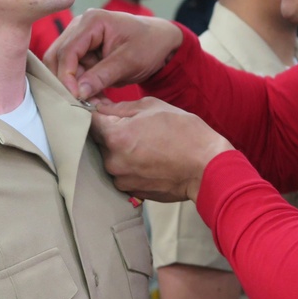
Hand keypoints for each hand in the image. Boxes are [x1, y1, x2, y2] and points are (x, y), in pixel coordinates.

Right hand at [43, 9, 183, 99]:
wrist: (161, 42)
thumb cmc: (150, 45)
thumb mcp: (129, 62)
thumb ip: (102, 76)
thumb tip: (78, 93)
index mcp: (93, 21)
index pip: (68, 51)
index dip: (67, 76)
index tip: (74, 98)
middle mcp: (80, 25)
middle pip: (57, 56)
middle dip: (64, 80)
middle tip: (75, 102)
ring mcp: (79, 37)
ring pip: (61, 64)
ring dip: (71, 83)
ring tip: (86, 100)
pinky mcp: (82, 50)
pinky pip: (72, 69)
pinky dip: (77, 83)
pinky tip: (88, 95)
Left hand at [89, 97, 232, 202]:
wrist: (208, 168)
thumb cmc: (185, 133)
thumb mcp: (153, 107)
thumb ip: (121, 107)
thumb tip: (101, 107)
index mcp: (116, 136)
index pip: (89, 119)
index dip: (95, 111)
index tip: (101, 108)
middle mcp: (112, 161)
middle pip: (98, 140)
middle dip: (110, 131)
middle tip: (133, 126)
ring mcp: (120, 179)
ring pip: (110, 158)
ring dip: (120, 150)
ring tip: (146, 144)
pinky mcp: (130, 191)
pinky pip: (121, 173)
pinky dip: (129, 165)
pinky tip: (149, 159)